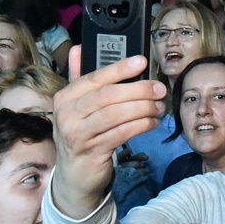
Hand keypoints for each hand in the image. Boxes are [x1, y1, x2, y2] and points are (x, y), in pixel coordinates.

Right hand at [52, 47, 165, 218]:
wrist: (75, 175)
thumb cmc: (83, 134)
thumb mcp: (77, 106)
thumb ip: (79, 77)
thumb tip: (78, 47)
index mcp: (65, 97)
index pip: (95, 78)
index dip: (120, 68)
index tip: (142, 61)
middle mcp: (67, 115)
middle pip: (107, 96)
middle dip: (138, 90)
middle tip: (159, 89)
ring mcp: (77, 135)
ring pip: (116, 115)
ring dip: (143, 108)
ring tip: (159, 107)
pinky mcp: (92, 152)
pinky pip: (121, 133)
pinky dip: (141, 125)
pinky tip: (153, 122)